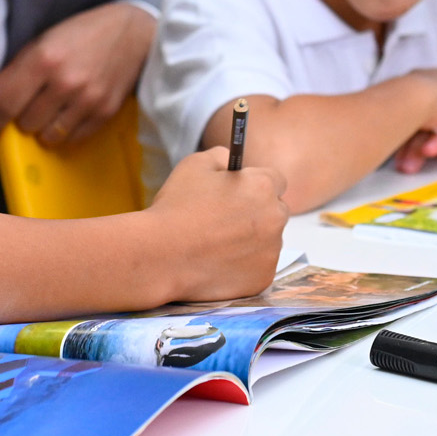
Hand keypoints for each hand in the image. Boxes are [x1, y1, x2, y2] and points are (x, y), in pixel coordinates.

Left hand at [0, 1, 155, 146]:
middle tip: (31, 102)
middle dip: (22, 117)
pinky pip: (72, 139)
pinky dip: (64, 131)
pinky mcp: (105, 112)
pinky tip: (67, 114)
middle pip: (26, 123)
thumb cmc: (79, 35)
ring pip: (48, 136)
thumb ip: (11, 77)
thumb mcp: (40, 44)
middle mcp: (66, 81)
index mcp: (44, 58)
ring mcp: (88, 99)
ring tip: (50, 108)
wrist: (131, 32)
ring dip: (43, 127)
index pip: (7, 103)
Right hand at [144, 147, 289, 302]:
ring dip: (251, 241)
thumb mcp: (195, 165)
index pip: (275, 181)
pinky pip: (258, 268)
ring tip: (216, 244)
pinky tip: (217, 262)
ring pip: (268, 242)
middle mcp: (275, 218)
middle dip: (257, 213)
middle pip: (275, 212)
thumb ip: (221, 156)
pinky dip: (243, 266)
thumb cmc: (177, 208)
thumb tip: (231, 160)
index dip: (255, 186)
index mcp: (263, 187)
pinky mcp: (263, 279)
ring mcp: (271, 251)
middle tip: (225, 220)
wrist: (161, 256)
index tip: (240, 193)